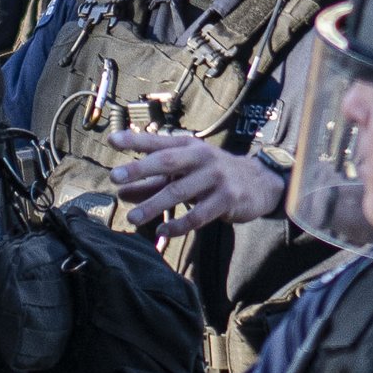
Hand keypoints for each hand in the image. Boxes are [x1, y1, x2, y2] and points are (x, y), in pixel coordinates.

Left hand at [110, 129, 283, 229]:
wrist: (260, 183)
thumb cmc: (213, 175)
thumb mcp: (184, 173)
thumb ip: (153, 183)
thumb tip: (121, 193)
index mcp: (189, 146)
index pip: (158, 142)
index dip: (135, 140)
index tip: (112, 140)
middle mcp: (202, 157)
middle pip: (167, 161)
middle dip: (140, 169)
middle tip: (115, 177)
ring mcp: (216, 177)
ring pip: (180, 192)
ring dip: (154, 205)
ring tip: (132, 217)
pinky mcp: (227, 199)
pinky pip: (199, 215)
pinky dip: (179, 225)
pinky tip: (163, 231)